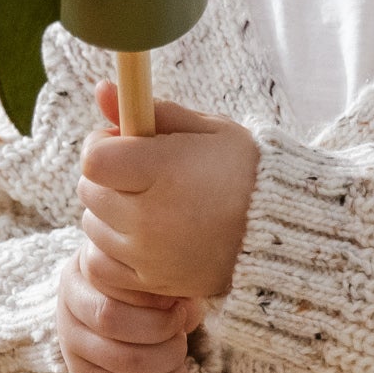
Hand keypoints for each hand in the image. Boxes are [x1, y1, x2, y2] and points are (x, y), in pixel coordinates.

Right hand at [57, 238, 204, 372]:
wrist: (123, 310)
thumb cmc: (145, 287)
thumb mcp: (154, 274)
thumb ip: (170, 283)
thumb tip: (184, 307)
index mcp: (84, 268)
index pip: (113, 282)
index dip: (152, 296)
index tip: (177, 302)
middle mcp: (68, 305)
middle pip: (110, 319)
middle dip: (159, 329)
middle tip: (181, 328)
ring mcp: (70, 343)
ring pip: (118, 359)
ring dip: (162, 360)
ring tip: (180, 350)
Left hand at [58, 86, 258, 372]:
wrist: (283, 233)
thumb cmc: (246, 172)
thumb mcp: (207, 130)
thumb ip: (152, 111)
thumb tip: (101, 89)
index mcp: (164, 170)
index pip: (94, 158)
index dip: (104, 145)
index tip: (126, 143)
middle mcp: (150, 216)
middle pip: (90, 191)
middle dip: (108, 177)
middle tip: (142, 174)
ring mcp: (149, 254)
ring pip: (92, 227)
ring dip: (109, 214)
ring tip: (149, 206)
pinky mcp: (152, 283)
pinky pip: (100, 266)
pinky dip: (109, 251)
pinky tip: (137, 239)